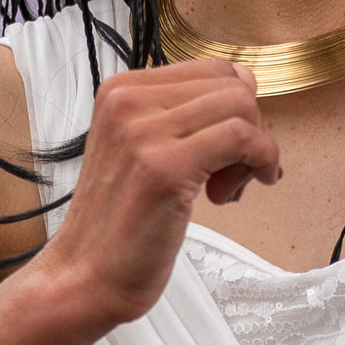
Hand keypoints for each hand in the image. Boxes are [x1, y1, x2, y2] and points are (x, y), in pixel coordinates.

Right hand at [0, 58, 281, 344]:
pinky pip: (243, 138)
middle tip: (230, 173)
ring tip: (226, 186)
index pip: (211, 69)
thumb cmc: (120, 222)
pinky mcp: (165, 168)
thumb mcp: (144, 149)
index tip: (225, 149)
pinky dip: (259, 162)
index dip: (234, 108)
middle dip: (249, 127)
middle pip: (231, 84)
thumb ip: (185, 116)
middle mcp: (127, 101)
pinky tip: (230, 194)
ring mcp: (144, 132)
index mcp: (120, 90)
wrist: (85, 276)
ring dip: (254, 149)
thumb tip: (246, 84)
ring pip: (241, 106)